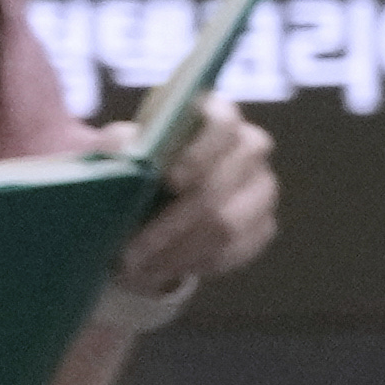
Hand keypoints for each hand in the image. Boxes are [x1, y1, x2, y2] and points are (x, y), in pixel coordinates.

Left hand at [116, 98, 278, 300]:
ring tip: (138, 268)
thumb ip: (121, 144)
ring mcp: (262, 188)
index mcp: (217, 114)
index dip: (198, 152)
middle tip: (131, 252)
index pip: (222, 123)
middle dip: (173, 223)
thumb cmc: (138, 160)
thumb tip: (126, 152)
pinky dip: (196, 264)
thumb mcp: (120, 146)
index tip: (168, 181)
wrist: (155, 195)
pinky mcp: (264, 225)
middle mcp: (249, 147)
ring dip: (179, 251)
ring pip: (230, 225)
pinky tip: (163, 270)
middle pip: (222, 185)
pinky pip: (238, 250)